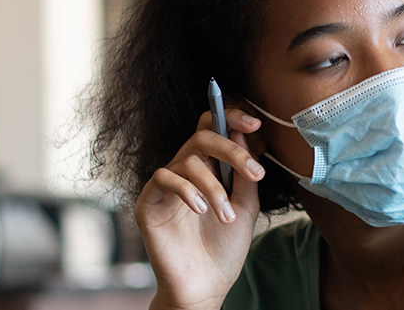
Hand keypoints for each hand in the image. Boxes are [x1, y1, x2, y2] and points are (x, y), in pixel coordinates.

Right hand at [135, 108, 265, 309]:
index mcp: (208, 168)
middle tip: (253, 174)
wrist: (205, 286)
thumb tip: (244, 132)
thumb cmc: (224, 249)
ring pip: (189, 161)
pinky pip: (164, 178)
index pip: (213, 128)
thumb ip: (244, 173)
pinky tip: (201, 210)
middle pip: (202, 136)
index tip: (255, 124)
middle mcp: (185, 171)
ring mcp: (166, 185)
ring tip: (226, 217)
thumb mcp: (246, 207)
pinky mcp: (148, 202)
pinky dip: (187, 190)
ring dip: (215, 188)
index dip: (231, 117)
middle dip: (232, 150)